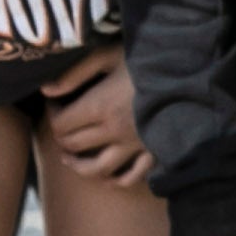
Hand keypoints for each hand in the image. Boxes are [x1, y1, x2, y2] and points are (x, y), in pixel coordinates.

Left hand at [37, 52, 150, 188]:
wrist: (189, 69)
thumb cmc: (147, 58)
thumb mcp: (108, 56)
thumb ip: (74, 73)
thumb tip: (46, 90)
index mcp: (100, 107)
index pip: (61, 124)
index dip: (52, 114)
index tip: (55, 102)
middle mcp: (114, 132)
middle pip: (75, 146)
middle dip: (61, 136)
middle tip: (62, 124)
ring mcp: (135, 146)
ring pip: (99, 169)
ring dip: (79, 167)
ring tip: (69, 159)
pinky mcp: (154, 151)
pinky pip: (132, 177)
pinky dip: (116, 180)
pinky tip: (108, 175)